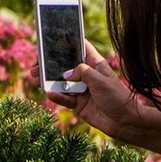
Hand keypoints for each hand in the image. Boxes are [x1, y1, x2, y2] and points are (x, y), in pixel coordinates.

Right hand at [43, 40, 160, 141]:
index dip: (68, 43)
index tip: (53, 40)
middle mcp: (86, 75)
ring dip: (48, 80)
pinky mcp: (78, 104)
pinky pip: (64, 98)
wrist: (125, 122)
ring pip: (61, 82)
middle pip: (65, 66)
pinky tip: (49, 93)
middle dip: (50, 65)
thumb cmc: (118, 98)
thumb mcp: (101, 80)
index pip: (80, 48)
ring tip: (35, 78)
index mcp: (95, 64)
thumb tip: (65, 74)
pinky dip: (56, 96)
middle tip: (37, 65)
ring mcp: (81, 89)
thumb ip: (82, 73)